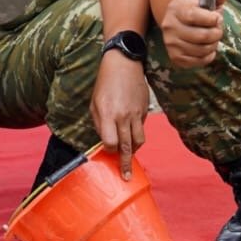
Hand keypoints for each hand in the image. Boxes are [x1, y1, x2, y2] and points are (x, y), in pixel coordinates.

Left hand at [90, 55, 149, 178]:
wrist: (124, 63)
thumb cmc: (105, 83)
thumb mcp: (94, 103)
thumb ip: (99, 123)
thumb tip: (105, 141)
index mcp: (108, 114)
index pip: (110, 142)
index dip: (109, 150)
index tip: (108, 151)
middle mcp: (124, 116)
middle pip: (127, 147)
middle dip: (126, 164)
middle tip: (126, 177)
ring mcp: (136, 114)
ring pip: (139, 140)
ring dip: (134, 150)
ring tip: (130, 155)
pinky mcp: (145, 110)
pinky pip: (142, 128)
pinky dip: (137, 133)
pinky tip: (132, 131)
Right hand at [159, 0, 224, 68]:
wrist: (176, 20)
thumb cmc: (193, 9)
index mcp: (177, 9)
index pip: (194, 16)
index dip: (212, 19)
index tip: (217, 17)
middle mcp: (170, 26)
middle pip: (202, 36)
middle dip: (217, 33)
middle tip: (218, 29)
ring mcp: (171, 43)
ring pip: (202, 50)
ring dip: (214, 45)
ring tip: (213, 38)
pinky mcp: (175, 57)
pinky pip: (199, 61)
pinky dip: (208, 56)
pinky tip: (208, 48)